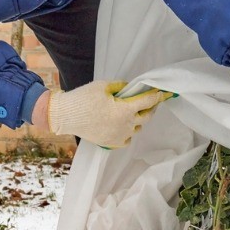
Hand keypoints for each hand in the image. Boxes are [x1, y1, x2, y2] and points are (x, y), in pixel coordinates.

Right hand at [39, 81, 172, 148]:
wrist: (65, 116)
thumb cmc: (83, 98)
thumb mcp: (103, 86)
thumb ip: (122, 87)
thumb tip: (132, 88)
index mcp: (125, 109)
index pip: (148, 102)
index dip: (157, 96)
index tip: (163, 93)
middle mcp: (126, 125)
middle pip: (147, 116)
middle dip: (151, 107)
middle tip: (151, 101)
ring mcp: (120, 136)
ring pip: (138, 128)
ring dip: (138, 119)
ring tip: (133, 112)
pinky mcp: (112, 143)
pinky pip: (128, 138)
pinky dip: (129, 131)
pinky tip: (124, 126)